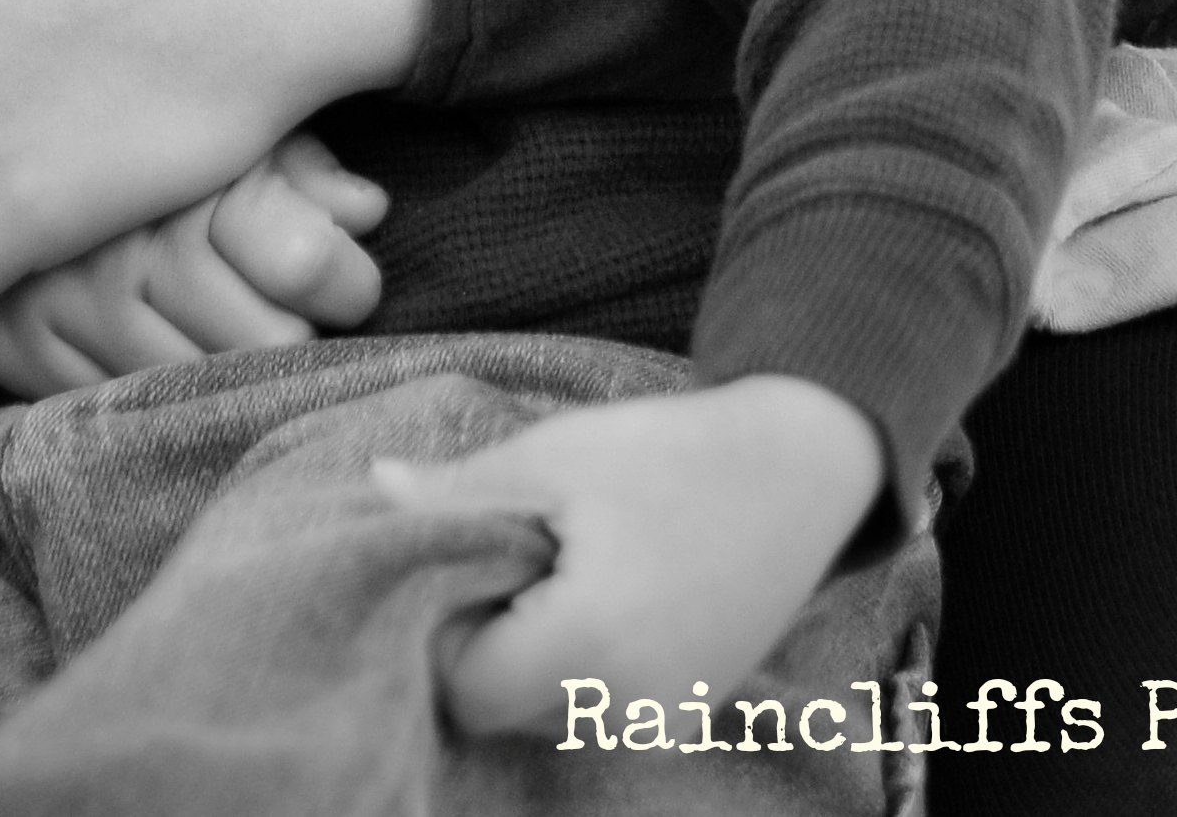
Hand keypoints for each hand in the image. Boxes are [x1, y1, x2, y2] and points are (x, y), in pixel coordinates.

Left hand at [373, 375, 885, 737]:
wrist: (801, 469)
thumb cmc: (670, 453)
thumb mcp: (557, 455)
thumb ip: (461, 493)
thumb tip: (375, 490)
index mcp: (585, 647)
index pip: (464, 688)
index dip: (450, 625)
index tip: (479, 559)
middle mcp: (624, 710)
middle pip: (502, 710)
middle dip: (491, 641)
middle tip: (523, 556)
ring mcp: (660, 724)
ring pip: (547, 716)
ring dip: (537, 655)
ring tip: (574, 570)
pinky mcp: (685, 718)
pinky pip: (597, 714)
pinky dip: (584, 666)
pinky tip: (612, 594)